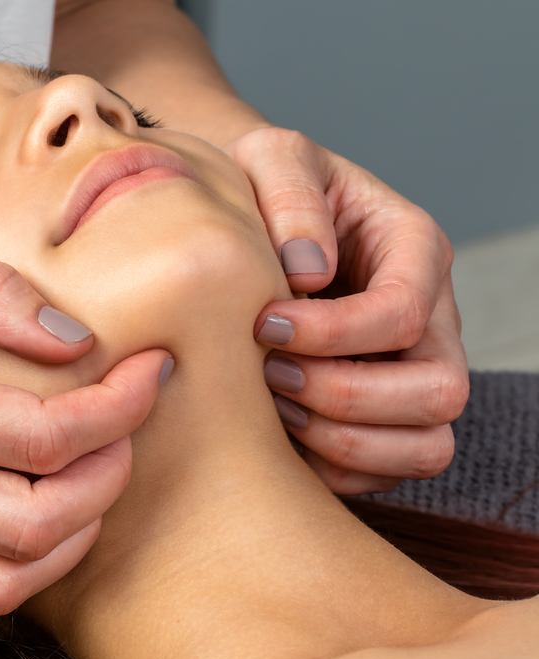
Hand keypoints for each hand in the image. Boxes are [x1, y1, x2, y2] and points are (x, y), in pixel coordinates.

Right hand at [0, 241, 167, 619]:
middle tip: (129, 425)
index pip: (37, 435)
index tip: (150, 373)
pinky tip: (41, 516)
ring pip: (2, 580)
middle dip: (110, 477)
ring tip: (96, 472)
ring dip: (75, 535)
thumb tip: (73, 338)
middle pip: (33, 525)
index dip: (115, 409)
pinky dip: (23, 568)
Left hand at [227, 127, 468, 494]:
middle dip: (344, 394)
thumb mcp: (272, 157)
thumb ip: (290, 192)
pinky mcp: (383, 416)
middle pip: (438, 391)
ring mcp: (412, 371)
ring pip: (427, 445)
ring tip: (275, 407)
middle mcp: (429, 317)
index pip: (404, 313)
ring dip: (344, 441)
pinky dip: (333, 470)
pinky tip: (279, 434)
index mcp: (413, 249)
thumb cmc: (262, 186)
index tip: (262, 325)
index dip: (333, 333)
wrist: (248, 224)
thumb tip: (308, 270)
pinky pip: (387, 472)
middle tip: (269, 373)